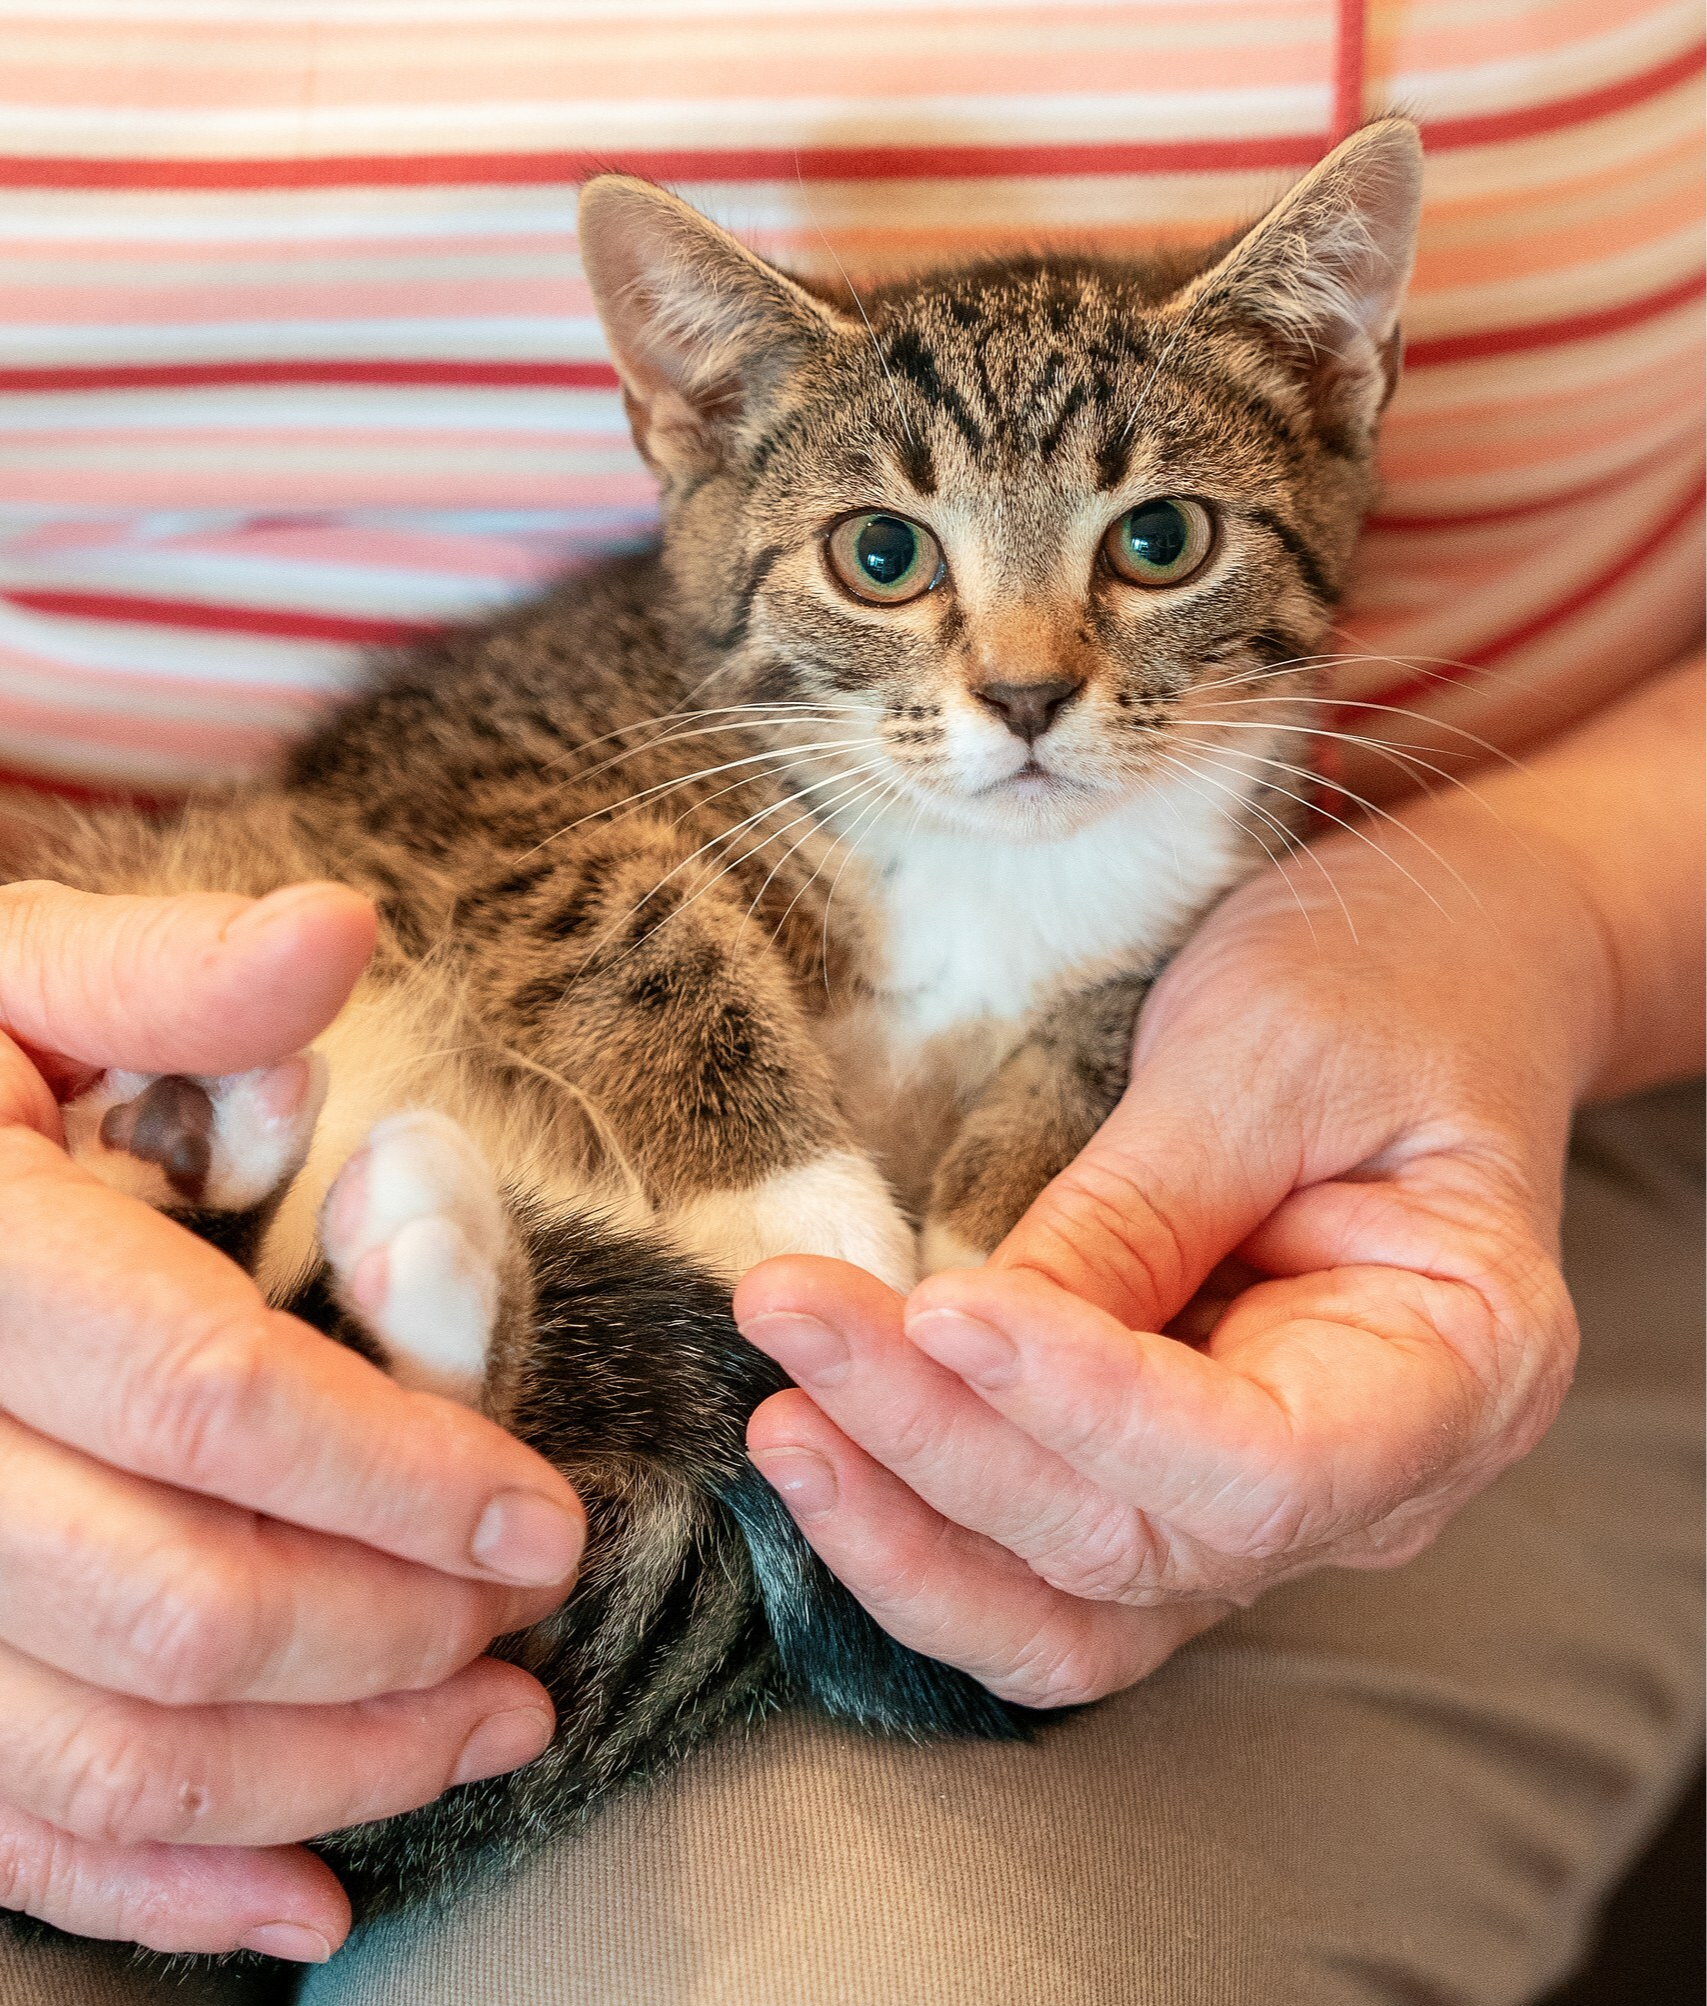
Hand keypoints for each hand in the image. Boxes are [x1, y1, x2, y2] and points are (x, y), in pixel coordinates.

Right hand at [0, 881, 585, 1960]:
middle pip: (176, 1605)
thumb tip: (336, 931)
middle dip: (393, 1634)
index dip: (402, 1477)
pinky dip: (166, 1891)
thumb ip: (170, 977)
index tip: (545, 1516)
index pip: (212, 1404)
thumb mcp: (11, 980)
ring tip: (488, 1734)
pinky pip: (7, 1831)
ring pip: (107, 1751)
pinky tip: (308, 1903)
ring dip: (326, 1773)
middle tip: (533, 1621)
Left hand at [737, 791, 1614, 1707]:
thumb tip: (966, 1336)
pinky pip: (1048, 1573)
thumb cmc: (1381, 983)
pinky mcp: (1170, 1477)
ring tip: (785, 1422)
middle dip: (946, 1444)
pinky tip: (828, 1460)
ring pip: (1079, 1603)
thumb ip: (1138, 1209)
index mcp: (1460, 1370)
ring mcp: (1267, 1498)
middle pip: (1140, 1538)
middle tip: (795, 1316)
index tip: (946, 1308)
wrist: (1430, 974)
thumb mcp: (1267, 1057)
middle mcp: (1373, 1481)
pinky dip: (930, 1544)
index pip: (1261, 1461)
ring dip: (912, 1531)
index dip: (1090, 1405)